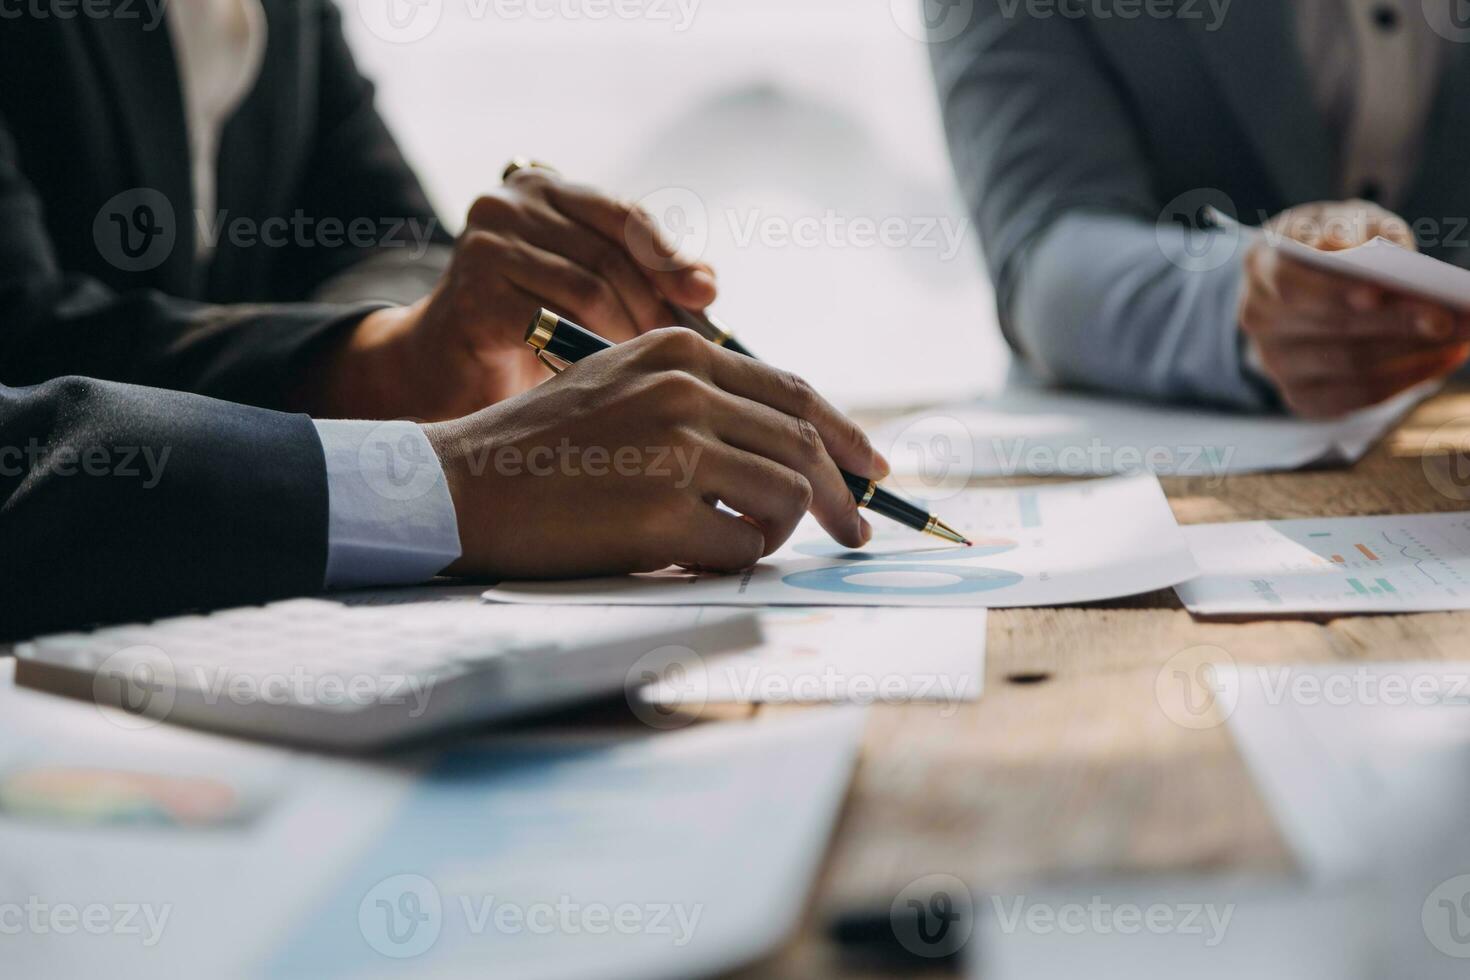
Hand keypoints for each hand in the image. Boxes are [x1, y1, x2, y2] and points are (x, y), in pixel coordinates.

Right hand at [313, 169, 716, 419]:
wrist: (446, 369)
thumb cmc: (527, 329)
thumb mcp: (587, 290)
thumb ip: (641, 275)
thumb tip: (707, 284)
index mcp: (542, 187)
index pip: (622, 215)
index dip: (668, 256)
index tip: (705, 295)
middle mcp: (508, 203)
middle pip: (610, 253)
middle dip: (654, 304)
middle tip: (683, 349)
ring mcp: (486, 246)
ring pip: (588, 287)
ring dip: (627, 332)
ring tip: (648, 366)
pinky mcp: (474, 296)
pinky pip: (554, 322)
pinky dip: (589, 352)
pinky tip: (606, 377)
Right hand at [422, 328, 889, 577]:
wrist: (460, 486)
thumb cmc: (542, 445)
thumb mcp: (623, 384)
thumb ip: (700, 395)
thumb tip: (791, 443)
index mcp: (680, 352)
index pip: (793, 392)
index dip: (846, 435)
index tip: (873, 469)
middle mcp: (685, 390)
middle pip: (805, 446)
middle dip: (844, 498)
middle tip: (856, 534)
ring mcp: (676, 450)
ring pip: (787, 498)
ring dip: (779, 533)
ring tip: (742, 543)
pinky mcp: (661, 514)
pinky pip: (743, 548)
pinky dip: (735, 561)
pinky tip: (694, 556)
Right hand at [1239, 199, 1469, 417]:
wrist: (1299, 285)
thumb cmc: (1331, 243)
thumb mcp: (1343, 220)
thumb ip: (1359, 227)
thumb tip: (1378, 249)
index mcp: (1261, 264)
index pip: (1289, 283)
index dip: (1333, 290)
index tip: (1380, 291)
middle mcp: (1259, 317)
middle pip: (1329, 325)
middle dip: (1395, 321)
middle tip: (1450, 317)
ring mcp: (1275, 361)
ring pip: (1349, 363)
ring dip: (1412, 350)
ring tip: (1462, 335)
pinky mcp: (1300, 395)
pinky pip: (1356, 395)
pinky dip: (1407, 378)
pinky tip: (1444, 358)